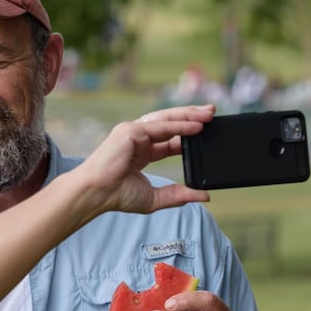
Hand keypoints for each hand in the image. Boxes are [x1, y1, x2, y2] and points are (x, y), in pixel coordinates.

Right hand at [72, 104, 213, 214]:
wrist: (96, 193)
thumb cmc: (116, 196)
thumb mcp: (155, 198)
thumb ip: (179, 195)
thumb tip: (205, 196)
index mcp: (141, 152)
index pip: (169, 139)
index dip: (188, 134)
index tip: (207, 132)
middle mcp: (137, 139)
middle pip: (170, 123)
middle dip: (192, 117)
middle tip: (213, 113)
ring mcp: (132, 132)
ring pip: (167, 119)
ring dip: (189, 115)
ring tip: (210, 113)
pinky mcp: (130, 130)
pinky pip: (161, 125)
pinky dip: (180, 124)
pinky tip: (196, 125)